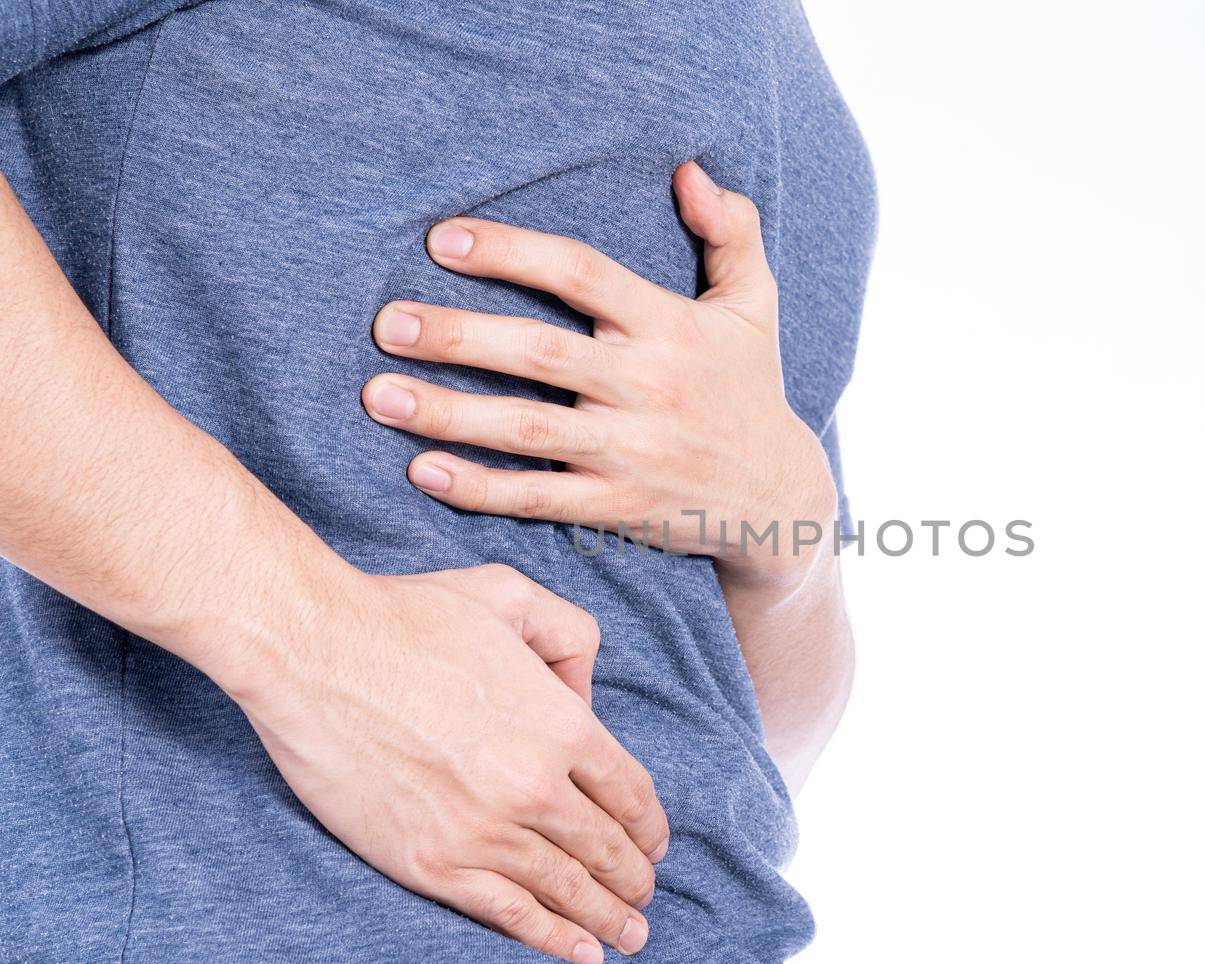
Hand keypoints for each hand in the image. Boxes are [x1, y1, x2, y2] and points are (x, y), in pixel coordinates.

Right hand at [220, 563, 668, 963]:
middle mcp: (535, 784)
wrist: (315, 653)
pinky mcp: (433, 863)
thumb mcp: (511, 595)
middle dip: (633, 877)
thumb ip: (569, 637)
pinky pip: (509, 912)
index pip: (628, 791)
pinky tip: (581, 953)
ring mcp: (484, 830)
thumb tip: (583, 695)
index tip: (655, 845)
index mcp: (562, 723)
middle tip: (644, 896)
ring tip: (629, 935)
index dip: (649, 826)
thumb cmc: (407, 616)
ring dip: (606, 916)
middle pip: (605, 846)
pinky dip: (550, 938)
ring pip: (566, 886)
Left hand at [361, 161, 836, 590]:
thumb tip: (690, 170)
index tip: (442, 238)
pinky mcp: (618, 507)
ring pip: (528, 428)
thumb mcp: (756, 306)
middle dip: (458, 334)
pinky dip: (479, 488)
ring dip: (448, 412)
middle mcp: (648, 386)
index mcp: (670, 326)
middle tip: (386, 323)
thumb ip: (732, 231)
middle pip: (540, 351)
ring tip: (378, 395)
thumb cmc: (753, 390)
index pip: (582, 273)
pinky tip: (421, 469)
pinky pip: (538, 497)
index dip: (512, 252)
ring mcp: (631, 451)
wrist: (781, 500)